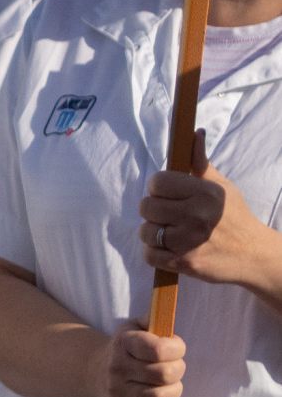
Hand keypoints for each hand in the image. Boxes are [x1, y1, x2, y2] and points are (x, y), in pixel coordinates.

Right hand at [98, 325, 184, 396]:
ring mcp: (116, 392)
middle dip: (178, 369)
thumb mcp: (135, 326)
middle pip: (164, 375)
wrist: (94, 371)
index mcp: (123, 343)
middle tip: (173, 367)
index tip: (175, 347)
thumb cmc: (126, 347)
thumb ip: (155, 319)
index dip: (177, 349)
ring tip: (169, 384)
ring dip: (174, 391)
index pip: (158, 350)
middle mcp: (117, 368)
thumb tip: (169, 317)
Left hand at [141, 167, 281, 295]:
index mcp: (206, 193)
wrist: (251, 253)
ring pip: (145, 231)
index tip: (167, 194)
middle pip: (147, 206)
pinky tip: (171, 247)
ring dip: (154, 233)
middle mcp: (197, 215)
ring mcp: (190, 241)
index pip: (157, 182)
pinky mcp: (184, 262)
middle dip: (155, 210)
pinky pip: (149, 254)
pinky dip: (155, 252)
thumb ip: (201, 162)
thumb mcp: (221, 186)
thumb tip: (194, 134)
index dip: (158, 188)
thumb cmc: (233, 216)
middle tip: (170, 215)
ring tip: (172, 232)